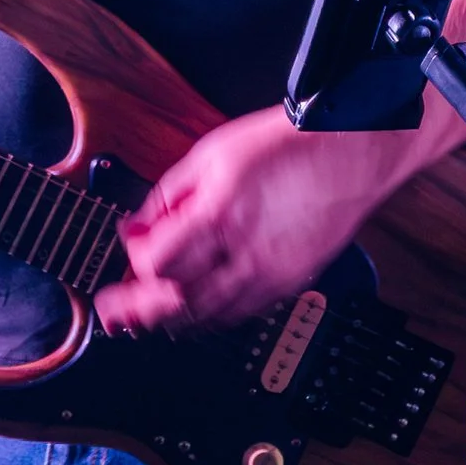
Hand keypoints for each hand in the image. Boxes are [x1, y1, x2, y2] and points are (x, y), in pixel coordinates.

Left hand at [95, 108, 400, 336]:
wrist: (349, 150)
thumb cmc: (285, 145)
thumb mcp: (210, 155)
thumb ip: (167, 197)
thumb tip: (135, 230)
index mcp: (220, 213)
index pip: (158, 263)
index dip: (134, 263)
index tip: (127, 253)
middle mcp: (244, 250)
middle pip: (178, 300)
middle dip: (139, 309)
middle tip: (116, 311)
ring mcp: (270, 272)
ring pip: (208, 317)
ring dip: (171, 320)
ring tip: (148, 316)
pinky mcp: (289, 282)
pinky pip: (240, 315)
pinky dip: (209, 318)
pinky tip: (194, 311)